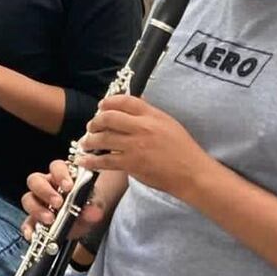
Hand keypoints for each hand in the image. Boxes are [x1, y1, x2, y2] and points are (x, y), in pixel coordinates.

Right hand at [20, 160, 105, 241]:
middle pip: (35, 180)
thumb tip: (93, 212)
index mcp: (61, 176)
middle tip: (58, 203)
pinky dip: (29, 228)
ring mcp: (38, 202)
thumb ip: (94, 207)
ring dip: (37, 209)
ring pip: (28, 199)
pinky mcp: (34, 219)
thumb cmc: (86, 204)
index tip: (68, 186)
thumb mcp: (94, 205)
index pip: (56, 167)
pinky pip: (27, 222)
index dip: (60, 174)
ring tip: (49, 219)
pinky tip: (33, 234)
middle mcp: (46, 186)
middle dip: (45, 191)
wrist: (84, 220)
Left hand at [77, 94, 212, 198]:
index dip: (108, 102)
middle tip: (91, 127)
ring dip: (89, 140)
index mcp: (152, 115)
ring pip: (103, 139)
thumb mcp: (169, 123)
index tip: (100, 106)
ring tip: (85, 143)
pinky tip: (84, 160)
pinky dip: (91, 160)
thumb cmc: (183, 149)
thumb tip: (130, 107)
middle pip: (108, 118)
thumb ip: (149, 114)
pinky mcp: (131, 164)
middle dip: (95, 122)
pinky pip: (105, 161)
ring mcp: (135, 146)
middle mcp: (142, 127)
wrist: (192, 173)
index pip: (125, 101)